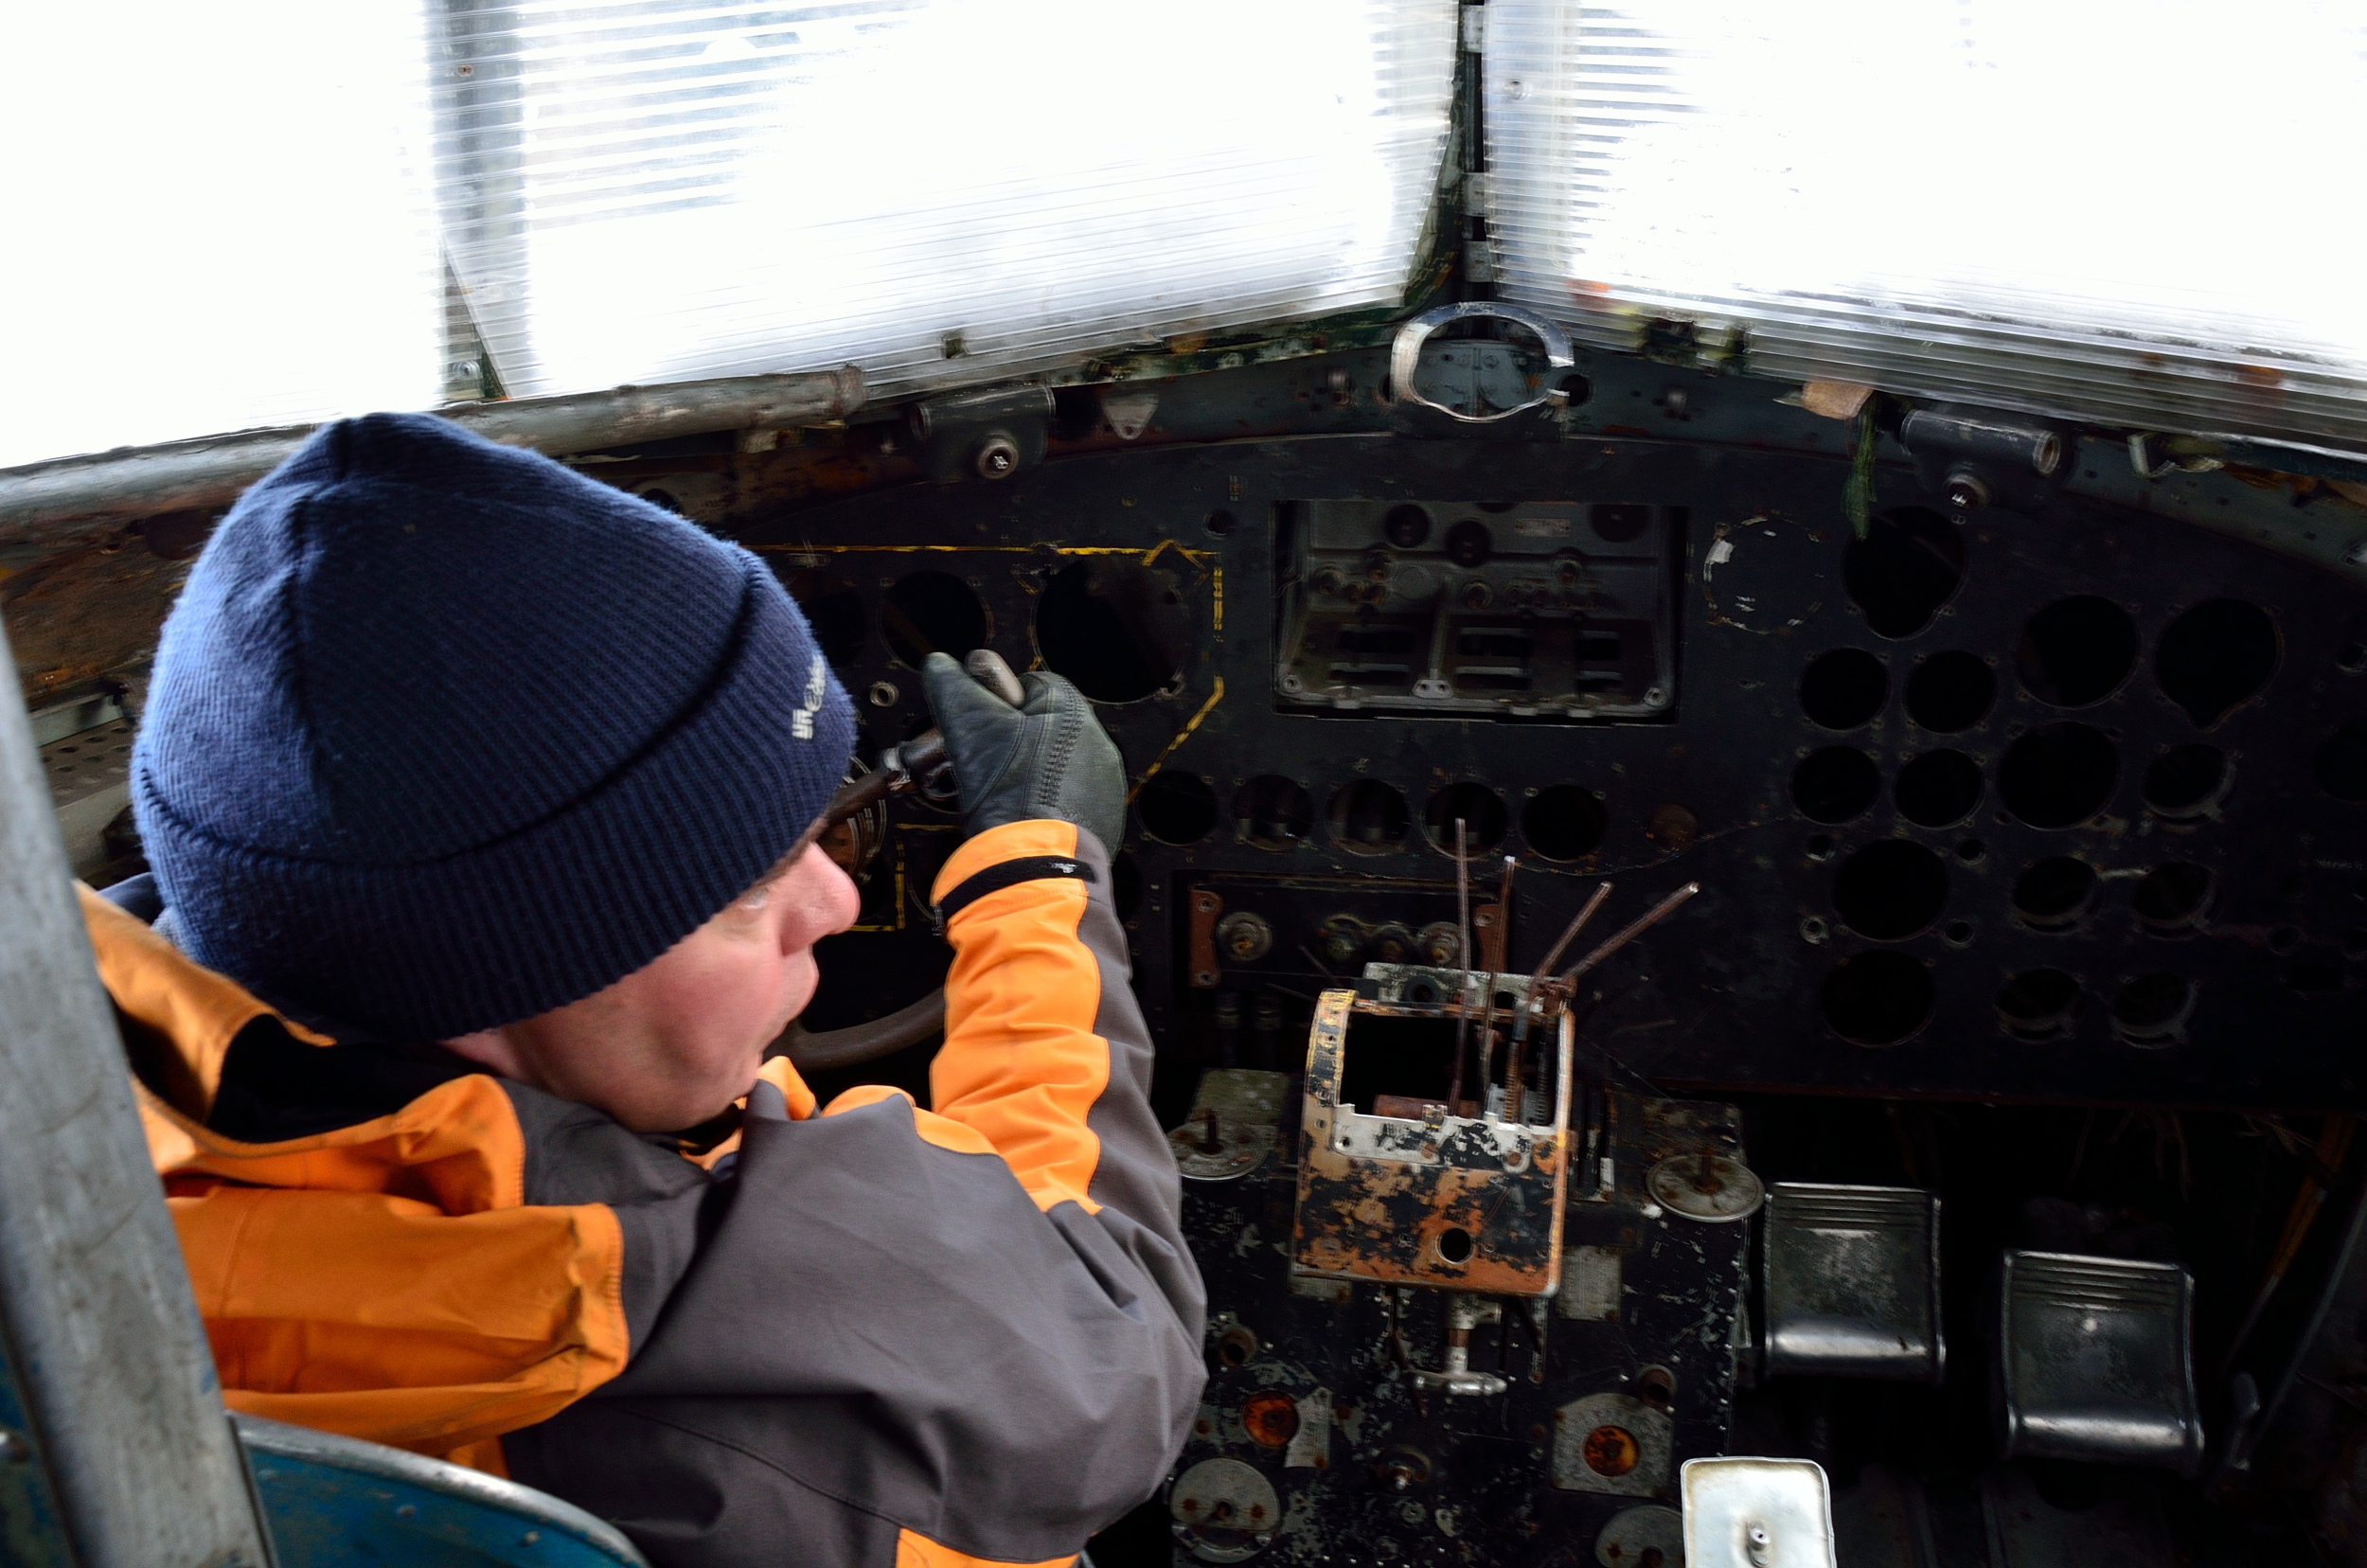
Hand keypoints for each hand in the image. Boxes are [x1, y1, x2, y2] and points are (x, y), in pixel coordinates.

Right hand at [921, 652, 1125, 852]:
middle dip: (1011, 742)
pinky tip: (1023, 816)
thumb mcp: (967, 724)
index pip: (1029, 688)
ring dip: (1028, 774)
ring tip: (1003, 795)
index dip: (995, 707)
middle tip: (986, 765)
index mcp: (1072, 709)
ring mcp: (1103, 783)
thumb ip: (952, 685)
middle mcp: (1097, 742)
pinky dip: (1045, 804)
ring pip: (1054, 765)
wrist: (1035, 863)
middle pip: (1041, 727)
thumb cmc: (1007, 792)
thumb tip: (940, 666)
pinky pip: (1066, 799)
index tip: (980, 728)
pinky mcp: (1101, 817)